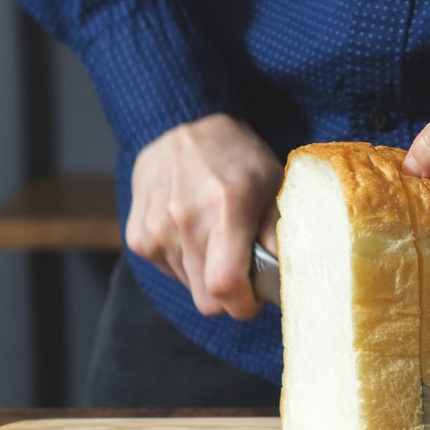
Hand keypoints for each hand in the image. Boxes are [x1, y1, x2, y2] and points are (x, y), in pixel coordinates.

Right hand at [126, 113, 282, 319]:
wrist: (180, 125)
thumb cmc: (236, 156)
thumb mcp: (273, 182)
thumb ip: (280, 230)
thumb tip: (293, 273)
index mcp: (226, 207)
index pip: (224, 285)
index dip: (244, 304)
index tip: (255, 297)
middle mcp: (185, 220)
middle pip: (206, 300)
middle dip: (229, 296)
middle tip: (242, 269)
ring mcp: (155, 229)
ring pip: (188, 287)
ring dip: (205, 274)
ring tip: (215, 238)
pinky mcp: (137, 235)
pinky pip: (168, 271)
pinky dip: (184, 262)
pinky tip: (193, 232)